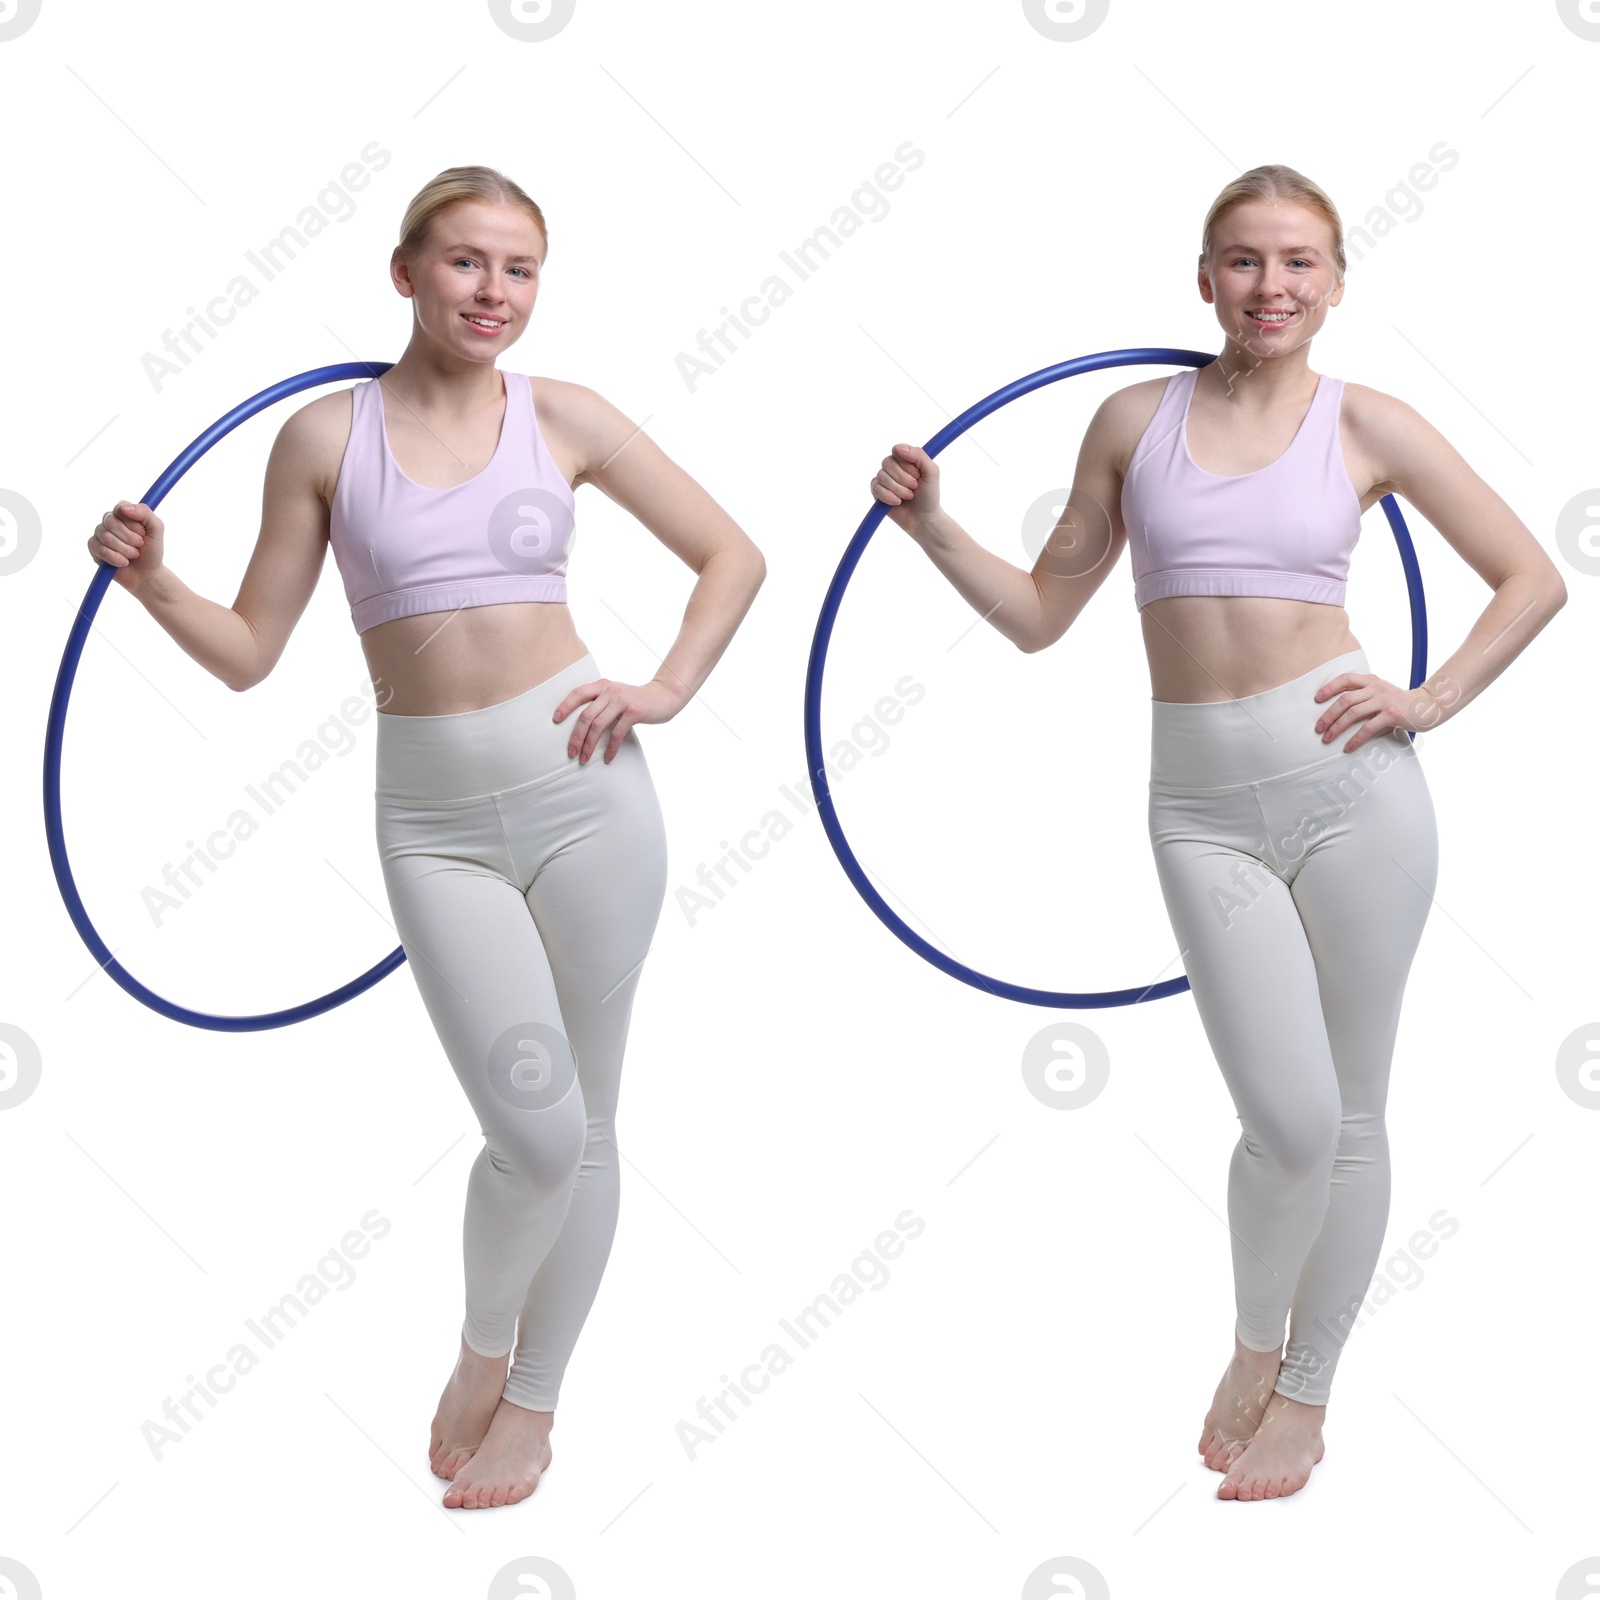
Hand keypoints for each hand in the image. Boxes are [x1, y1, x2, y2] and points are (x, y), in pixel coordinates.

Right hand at [89, 500, 164, 590]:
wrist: (147, 574)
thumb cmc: (152, 550)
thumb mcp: (156, 529)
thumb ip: (145, 513)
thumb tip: (124, 507)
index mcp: (123, 513)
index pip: (120, 508)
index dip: (132, 523)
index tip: (143, 533)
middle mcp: (109, 521)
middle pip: (111, 522)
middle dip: (130, 538)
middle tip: (140, 545)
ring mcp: (99, 535)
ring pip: (106, 537)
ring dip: (126, 550)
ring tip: (134, 555)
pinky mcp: (94, 549)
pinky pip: (100, 550)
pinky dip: (116, 558)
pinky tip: (124, 562)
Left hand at [552, 675, 682, 764]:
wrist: (664, 696)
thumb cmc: (636, 700)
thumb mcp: (616, 695)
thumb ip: (600, 702)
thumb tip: (579, 723)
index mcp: (602, 685)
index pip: (577, 693)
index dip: (564, 706)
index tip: (555, 720)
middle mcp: (610, 691)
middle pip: (585, 716)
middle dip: (576, 736)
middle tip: (570, 752)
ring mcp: (622, 701)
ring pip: (598, 726)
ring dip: (589, 745)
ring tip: (584, 759)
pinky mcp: (634, 712)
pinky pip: (617, 734)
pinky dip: (611, 749)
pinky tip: (607, 758)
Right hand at [871, 443, 940, 533]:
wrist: (924, 518)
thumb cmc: (929, 495)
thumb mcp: (931, 472)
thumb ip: (919, 455)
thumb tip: (898, 447)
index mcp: (906, 459)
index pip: (897, 451)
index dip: (906, 463)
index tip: (917, 474)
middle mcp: (893, 467)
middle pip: (887, 463)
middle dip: (903, 478)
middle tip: (915, 487)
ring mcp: (884, 479)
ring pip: (882, 476)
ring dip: (898, 489)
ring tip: (909, 496)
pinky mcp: (877, 493)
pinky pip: (876, 488)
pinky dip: (888, 496)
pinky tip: (898, 502)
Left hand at [1313, 671, 1440, 751]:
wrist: (1427, 706)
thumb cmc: (1398, 701)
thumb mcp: (1380, 692)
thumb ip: (1363, 694)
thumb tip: (1336, 707)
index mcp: (1371, 680)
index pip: (1345, 679)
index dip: (1329, 688)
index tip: (1316, 699)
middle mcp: (1376, 688)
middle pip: (1345, 700)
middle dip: (1328, 714)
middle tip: (1318, 727)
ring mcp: (1384, 701)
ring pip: (1353, 713)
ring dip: (1337, 727)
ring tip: (1327, 738)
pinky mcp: (1391, 715)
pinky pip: (1368, 728)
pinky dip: (1355, 739)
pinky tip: (1348, 747)